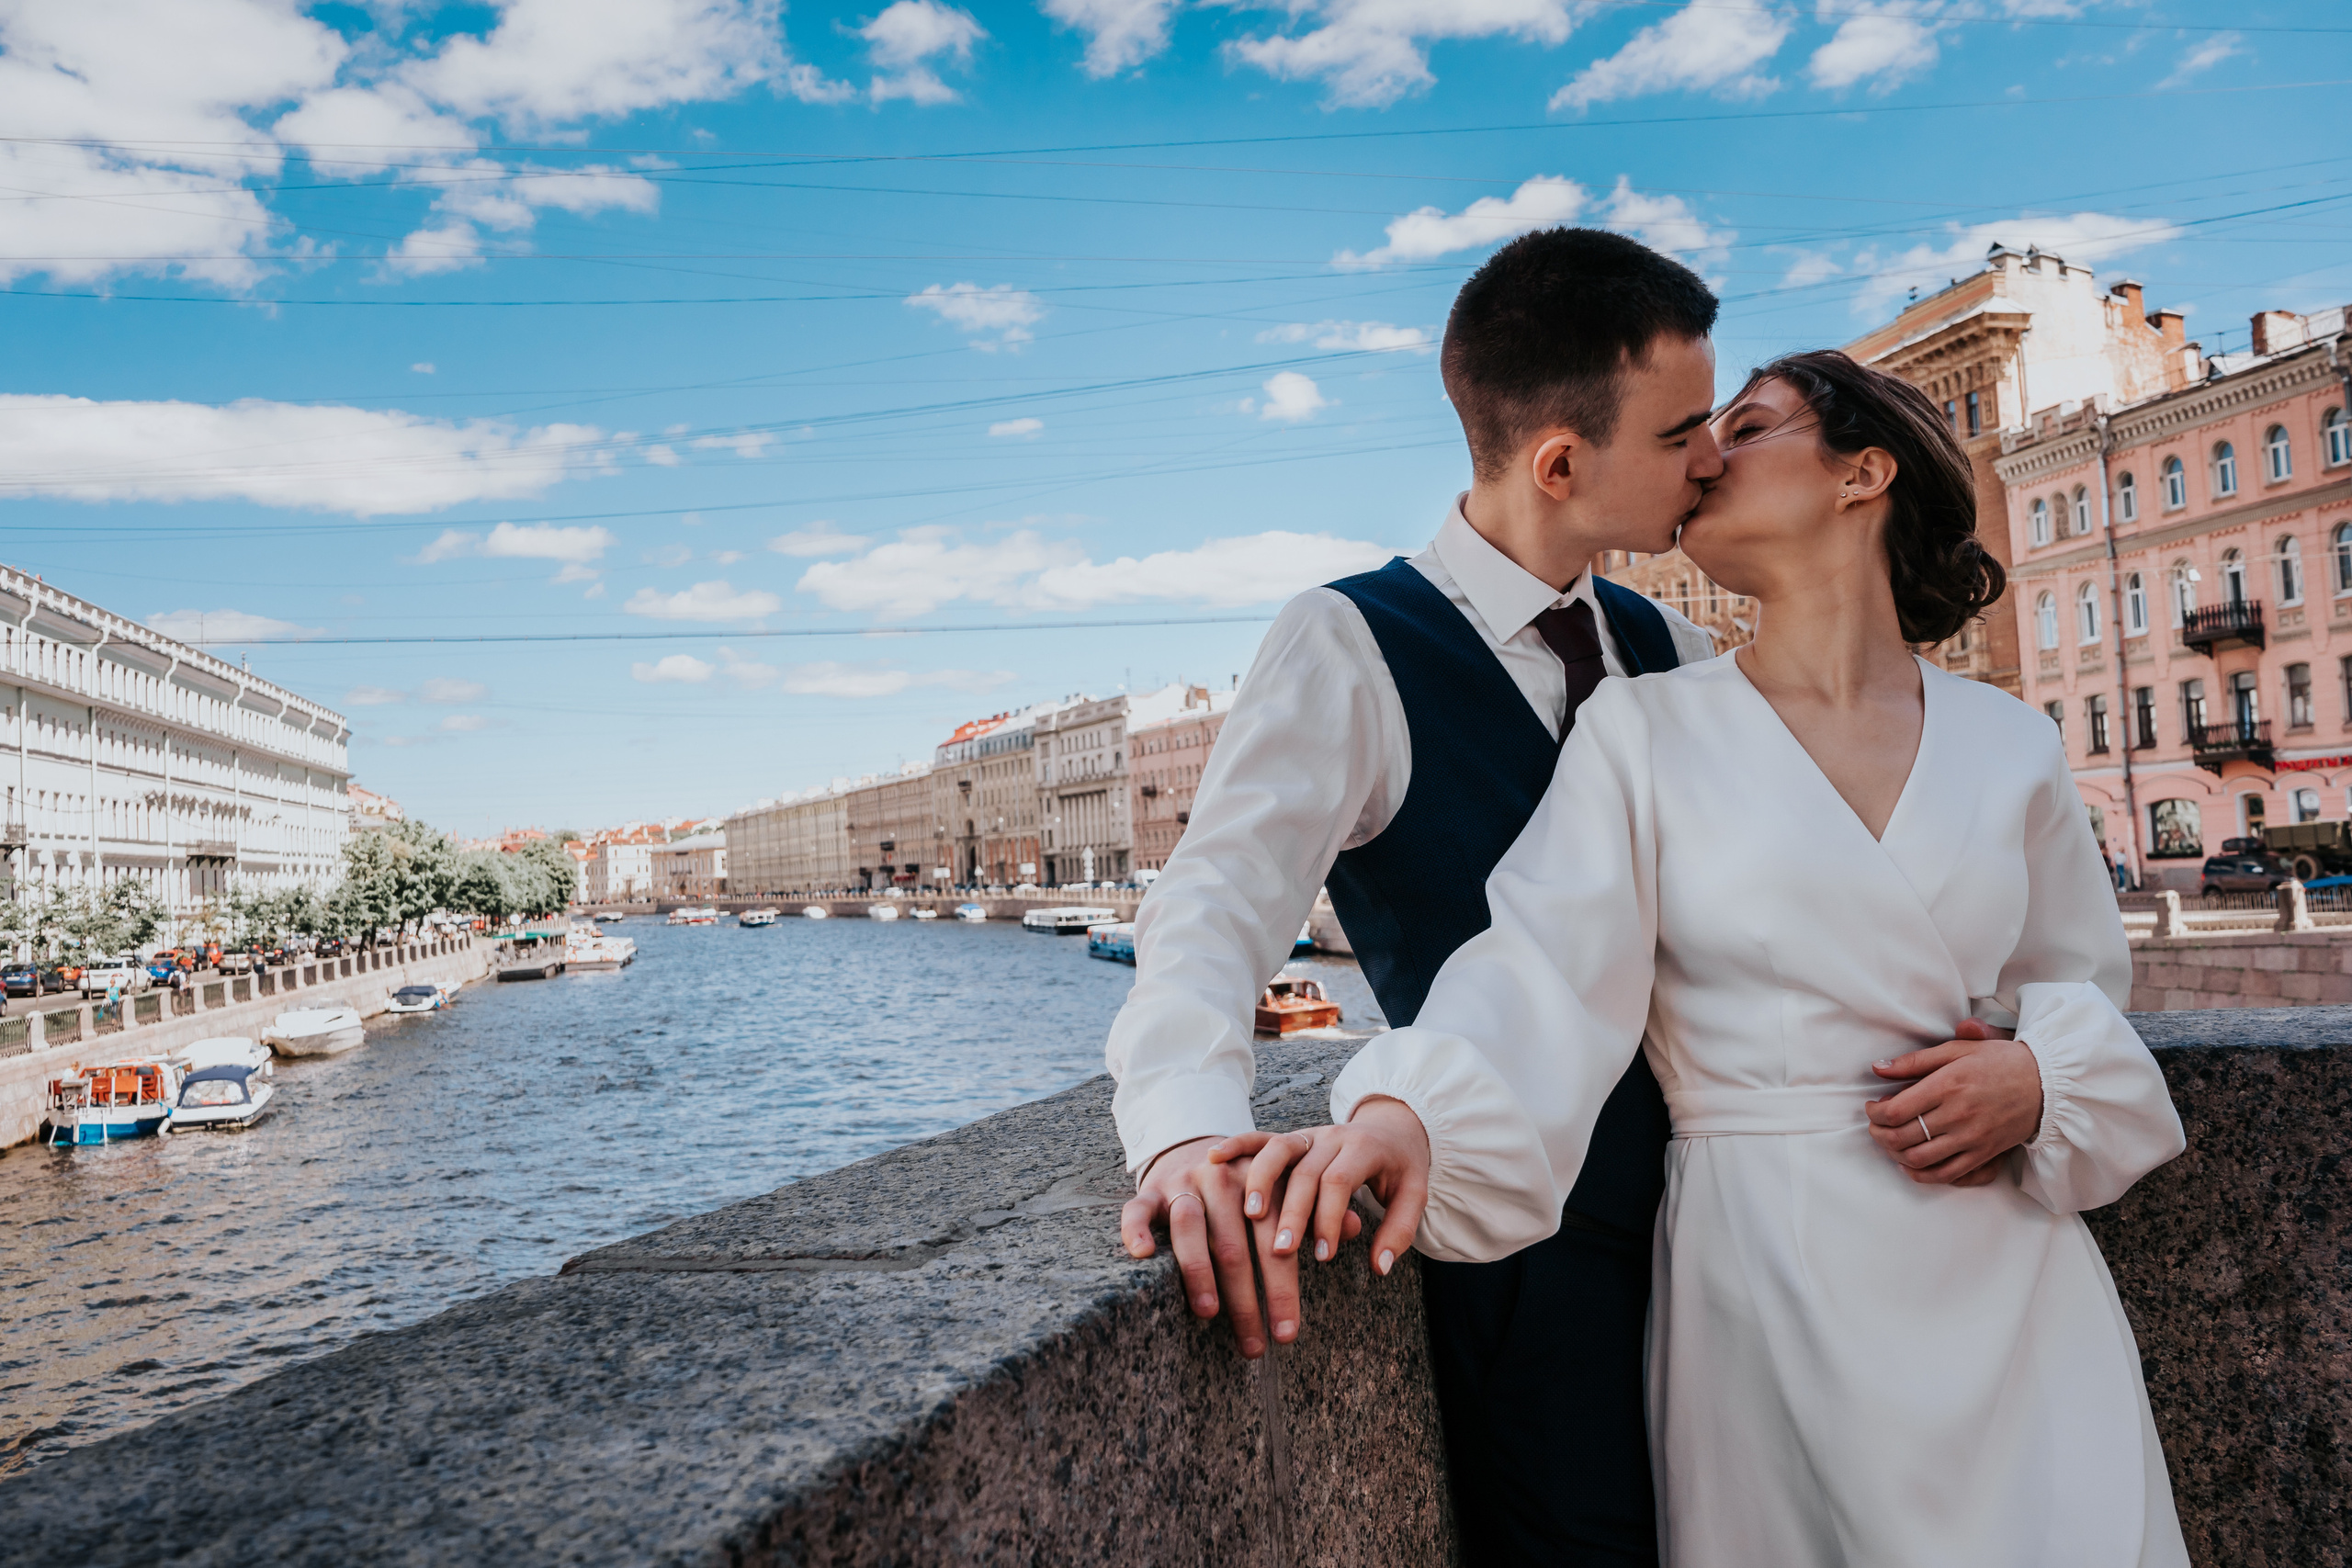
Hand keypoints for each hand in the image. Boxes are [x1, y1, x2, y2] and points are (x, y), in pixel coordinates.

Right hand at [1119, 1135, 1357, 1358]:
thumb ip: (1317, 1208)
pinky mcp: (1150, 1188)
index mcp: (1263, 1180)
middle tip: (1255, 1345)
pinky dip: (1137, 1228)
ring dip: (1199, 1270)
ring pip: (1190, 1226)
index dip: (1283, 1286)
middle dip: (1246, 1298)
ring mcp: (1184, 1182)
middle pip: (1235, 1242)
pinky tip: (1143, 1255)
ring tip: (1209, 1312)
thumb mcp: (1284, 1187)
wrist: (1194, 1139)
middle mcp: (1224, 1178)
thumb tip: (1357, 1227)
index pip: (1277, 1236)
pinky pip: (1138, 1207)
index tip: (1288, 1332)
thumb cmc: (1249, 1183)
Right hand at [1209, 1097, 1430, 1341]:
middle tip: (1282, 1252)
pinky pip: (1259, 1135)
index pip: (1338, 1181)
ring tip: (1252, 1217)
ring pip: (1278, 1150)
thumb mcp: (1414, 1195)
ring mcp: (1307, 1133)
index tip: (1323, 1255)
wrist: (1394, 1126)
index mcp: (1363, 1148)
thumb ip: (1399, 1231)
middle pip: (1305, 1171)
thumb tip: (1380, 1267)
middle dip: (1292, 1212)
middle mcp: (1331, 1136)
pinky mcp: (1290, 1136)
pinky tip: (1215, 1157)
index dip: (1328, 1218)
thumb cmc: (1401, 1168)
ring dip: (1261, 1181)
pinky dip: (1237, 1143)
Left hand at [1866, 1019, 2044, 1186]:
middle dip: (1879, 1134)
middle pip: (1903, 1137)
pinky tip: (1909, 1164)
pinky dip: (1921, 1174)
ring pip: (1919, 1158)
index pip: (1897, 1110)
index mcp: (1948, 1085)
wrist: (2046, 1083)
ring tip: (1890, 1142)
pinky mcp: (1983, 1154)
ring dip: (1895, 1154)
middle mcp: (1957, 1114)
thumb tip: (1878, 1068)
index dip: (1875, 1113)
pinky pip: (1946, 1174)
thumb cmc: (1999, 1062)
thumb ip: (1915, 1061)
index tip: (1872, 1108)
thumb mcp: (1957, 1050)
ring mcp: (1971, 1138)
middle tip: (1875, 1126)